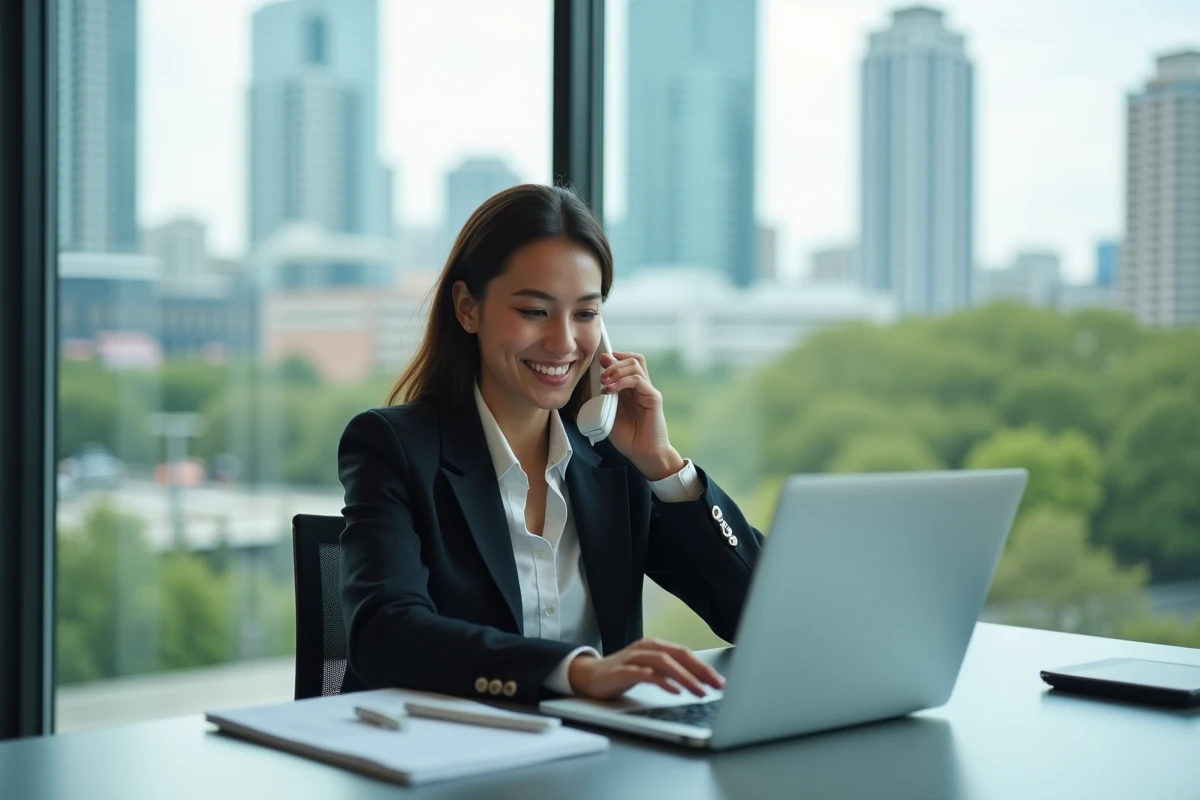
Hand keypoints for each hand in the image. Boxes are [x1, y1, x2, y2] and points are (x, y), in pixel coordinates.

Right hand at [566, 638, 725, 699]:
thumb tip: (698, 682)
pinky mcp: (622, 671)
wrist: (588, 676)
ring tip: (700, 691)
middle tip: (717, 685)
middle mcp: (646, 648)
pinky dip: (662, 682)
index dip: (704, 666)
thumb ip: (668, 672)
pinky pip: (646, 674)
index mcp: (655, 646)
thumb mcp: (648, 670)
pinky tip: (674, 691)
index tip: (720, 681)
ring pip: (665, 663)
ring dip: (685, 677)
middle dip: (700, 670)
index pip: (685, 653)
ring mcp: (634, 658)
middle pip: (679, 655)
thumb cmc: (621, 673)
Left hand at [597, 351, 684, 480]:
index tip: (599, 361)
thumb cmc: (628, 437)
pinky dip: (623, 381)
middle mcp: (641, 387)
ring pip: (635, 364)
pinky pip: (639, 380)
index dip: (613, 358)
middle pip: (632, 359)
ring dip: (616, 370)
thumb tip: (597, 381)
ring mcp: (648, 391)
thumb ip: (605, 396)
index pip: (627, 362)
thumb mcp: (609, 413)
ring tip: (605, 382)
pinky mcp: (654, 398)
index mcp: (631, 389)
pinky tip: (612, 389)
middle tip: (601, 376)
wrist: (644, 454)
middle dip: (613, 362)